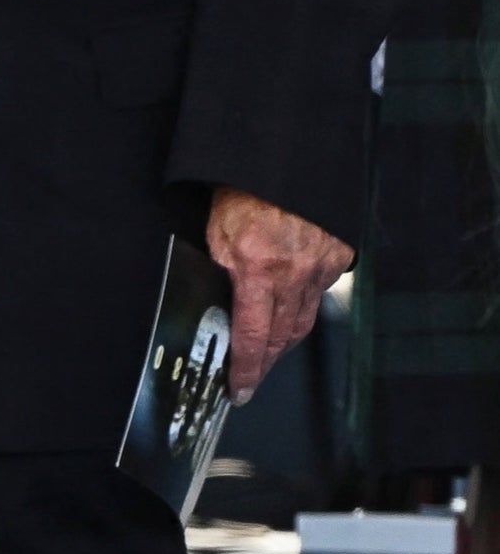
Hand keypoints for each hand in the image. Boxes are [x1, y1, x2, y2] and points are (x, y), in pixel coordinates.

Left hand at [208, 187, 349, 398]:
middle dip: (265, 362)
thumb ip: (220, 275)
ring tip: (267, 355)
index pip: (253, 335)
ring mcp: (321, 267)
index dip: (247, 369)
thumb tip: (218, 311)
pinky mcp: (338, 258)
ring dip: (284, 343)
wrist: (283, 163)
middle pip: (282, 336)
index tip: (239, 391)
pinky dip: (302, 308)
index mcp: (257, 270)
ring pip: (303, 320)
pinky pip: (319, 295)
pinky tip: (288, 312)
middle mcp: (294, 273)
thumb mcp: (215, 237)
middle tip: (250, 378)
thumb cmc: (241, 196)